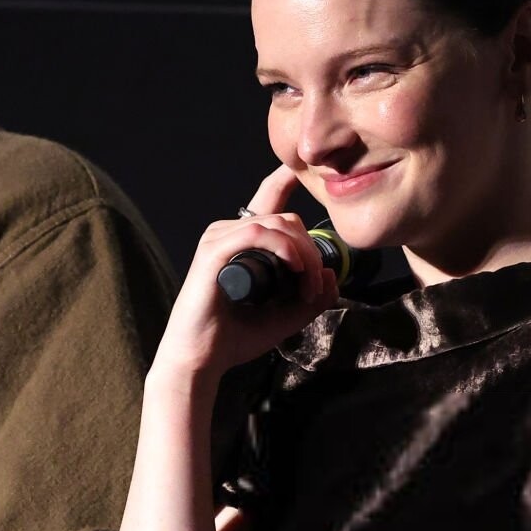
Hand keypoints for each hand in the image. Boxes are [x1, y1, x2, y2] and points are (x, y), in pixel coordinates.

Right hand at [155, 165, 337, 381]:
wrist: (201, 360)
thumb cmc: (234, 338)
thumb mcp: (285, 316)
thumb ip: (311, 298)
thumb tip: (330, 274)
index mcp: (241, 243)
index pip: (267, 200)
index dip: (286, 179)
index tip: (304, 170)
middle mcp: (228, 233)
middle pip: (286, 218)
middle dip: (312, 247)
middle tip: (316, 285)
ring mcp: (218, 240)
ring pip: (275, 223)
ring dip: (303, 252)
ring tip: (307, 286)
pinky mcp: (213, 253)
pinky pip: (255, 233)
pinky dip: (282, 248)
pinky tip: (294, 268)